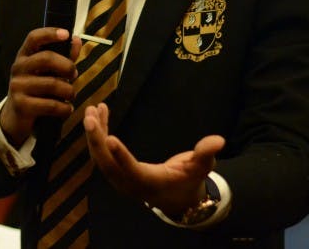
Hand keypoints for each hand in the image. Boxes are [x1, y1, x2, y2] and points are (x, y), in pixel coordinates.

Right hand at [0, 27, 81, 146]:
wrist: (15, 115)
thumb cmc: (36, 89)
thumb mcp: (46, 72)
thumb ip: (63, 56)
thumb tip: (77, 40)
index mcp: (24, 56)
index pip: (34, 38)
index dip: (50, 33)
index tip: (66, 34)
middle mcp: (18, 68)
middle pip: (46, 58)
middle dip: (67, 66)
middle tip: (74, 74)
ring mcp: (17, 86)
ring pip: (52, 84)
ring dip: (69, 90)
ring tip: (72, 95)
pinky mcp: (21, 105)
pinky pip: (50, 105)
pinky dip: (64, 108)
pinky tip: (67, 109)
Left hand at [84, 103, 224, 216]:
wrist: (176, 198)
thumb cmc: (189, 181)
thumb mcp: (201, 168)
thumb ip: (206, 154)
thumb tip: (219, 140)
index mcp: (151, 183)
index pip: (133, 171)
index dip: (121, 156)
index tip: (109, 137)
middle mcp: (131, 184)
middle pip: (108, 165)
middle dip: (97, 141)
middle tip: (90, 117)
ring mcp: (120, 179)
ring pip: (101, 158)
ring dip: (94, 134)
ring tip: (92, 109)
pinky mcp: (116, 171)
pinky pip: (103, 153)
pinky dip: (99, 134)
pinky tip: (99, 113)